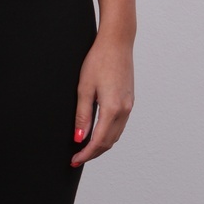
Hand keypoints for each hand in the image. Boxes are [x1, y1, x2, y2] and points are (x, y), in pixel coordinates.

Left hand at [71, 37, 133, 165]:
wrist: (117, 43)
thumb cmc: (98, 61)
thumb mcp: (84, 88)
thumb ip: (82, 115)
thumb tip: (79, 138)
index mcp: (113, 108)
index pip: (98, 141)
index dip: (86, 154)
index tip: (74, 161)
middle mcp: (124, 110)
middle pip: (109, 142)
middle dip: (93, 153)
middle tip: (77, 159)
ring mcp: (129, 105)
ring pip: (116, 135)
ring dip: (101, 145)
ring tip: (85, 149)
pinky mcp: (130, 101)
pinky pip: (120, 125)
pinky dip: (109, 134)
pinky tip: (98, 133)